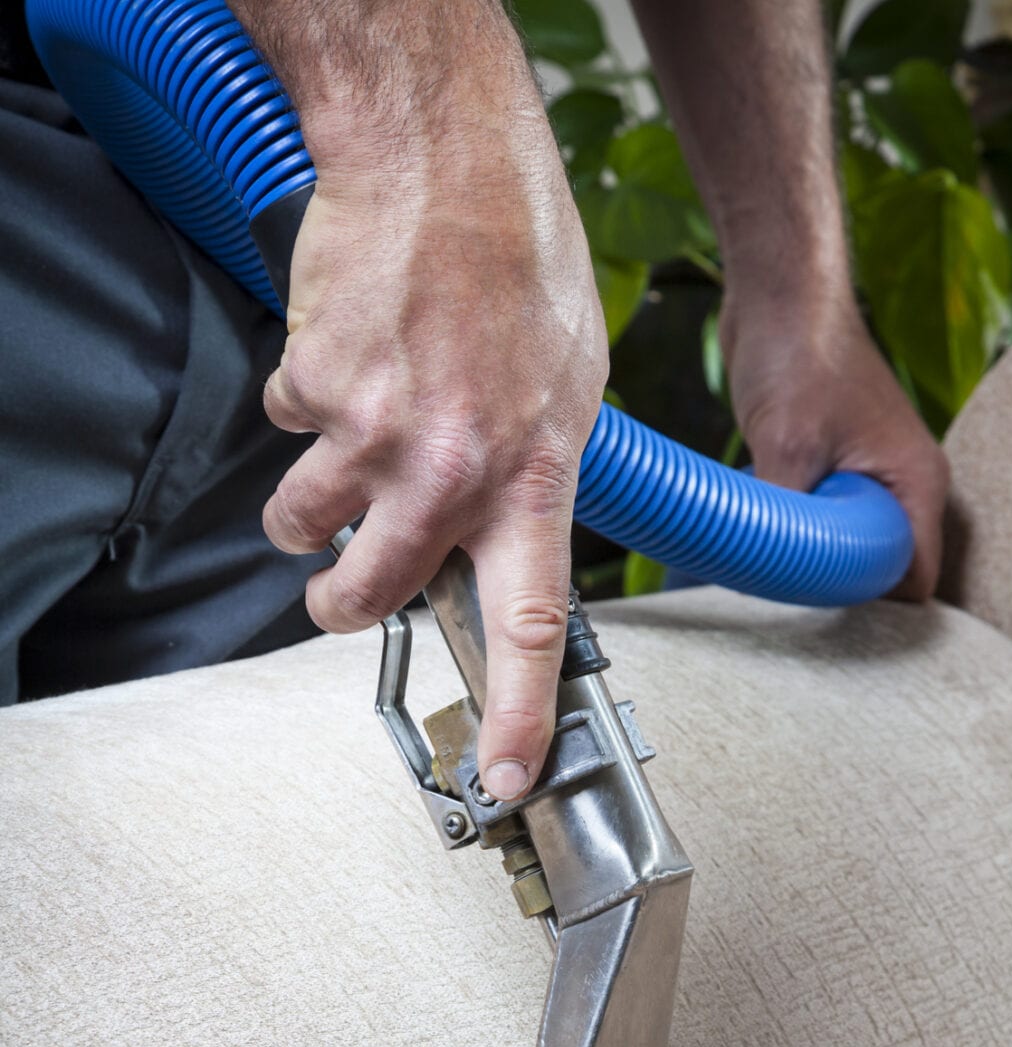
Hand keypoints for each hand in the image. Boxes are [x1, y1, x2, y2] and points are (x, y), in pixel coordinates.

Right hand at [259, 39, 606, 801]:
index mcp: (531, 480)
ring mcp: (373, 435)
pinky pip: (290, 428)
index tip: (505, 779)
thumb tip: (516, 534)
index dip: (516, 716)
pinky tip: (346, 359)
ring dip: (310, 508)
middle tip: (342, 593)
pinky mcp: (313, 389)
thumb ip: (538, 476)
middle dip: (343, 606)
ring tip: (342, 453)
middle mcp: (450, 472)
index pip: (529, 629)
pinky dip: (307, 407)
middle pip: (371, 596)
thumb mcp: (573, 384)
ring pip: (305, 523)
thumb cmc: (518, 255)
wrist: (438, 153)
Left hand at [720, 284, 949, 601]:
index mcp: (919, 480)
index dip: (877, 607)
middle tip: (797, 597)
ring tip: (783, 567)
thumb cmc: (797, 353)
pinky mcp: (845, 464)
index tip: (828, 616)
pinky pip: (837, 520)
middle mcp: (909, 480)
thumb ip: (789, 519)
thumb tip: (768, 574)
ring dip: (826, 561)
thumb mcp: (787, 447)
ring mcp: (878, 472)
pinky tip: (775, 536)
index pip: (917, 579)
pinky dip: (811, 534)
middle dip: (850, 590)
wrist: (781, 292)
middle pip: (892, 568)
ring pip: (861, 545)